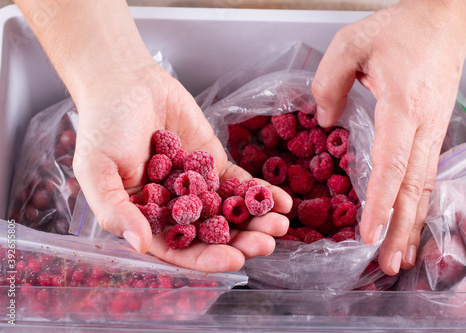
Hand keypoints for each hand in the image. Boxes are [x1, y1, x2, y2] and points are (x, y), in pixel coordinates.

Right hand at [73, 61, 291, 272]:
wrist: (126, 82)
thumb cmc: (103, 126)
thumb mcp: (97, 170)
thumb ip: (115, 210)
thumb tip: (141, 245)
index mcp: (146, 218)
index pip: (179, 248)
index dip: (206, 258)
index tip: (235, 262)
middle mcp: (175, 208)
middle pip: (212, 234)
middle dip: (241, 242)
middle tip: (267, 244)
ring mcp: (198, 186)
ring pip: (230, 211)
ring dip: (257, 221)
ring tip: (281, 224)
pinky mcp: (214, 164)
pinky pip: (240, 182)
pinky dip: (260, 192)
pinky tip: (282, 200)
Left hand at [312, 0, 465, 274]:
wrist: (444, 19)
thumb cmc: (399, 29)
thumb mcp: (351, 44)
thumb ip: (329, 83)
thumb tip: (325, 123)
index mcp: (402, 106)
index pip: (392, 163)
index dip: (380, 202)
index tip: (368, 233)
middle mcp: (423, 126)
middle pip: (413, 187)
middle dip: (399, 229)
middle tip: (385, 265)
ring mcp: (432, 131)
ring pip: (422, 186)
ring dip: (410, 224)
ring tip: (398, 258)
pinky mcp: (432, 131)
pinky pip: (423, 175)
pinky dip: (415, 204)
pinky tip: (408, 223)